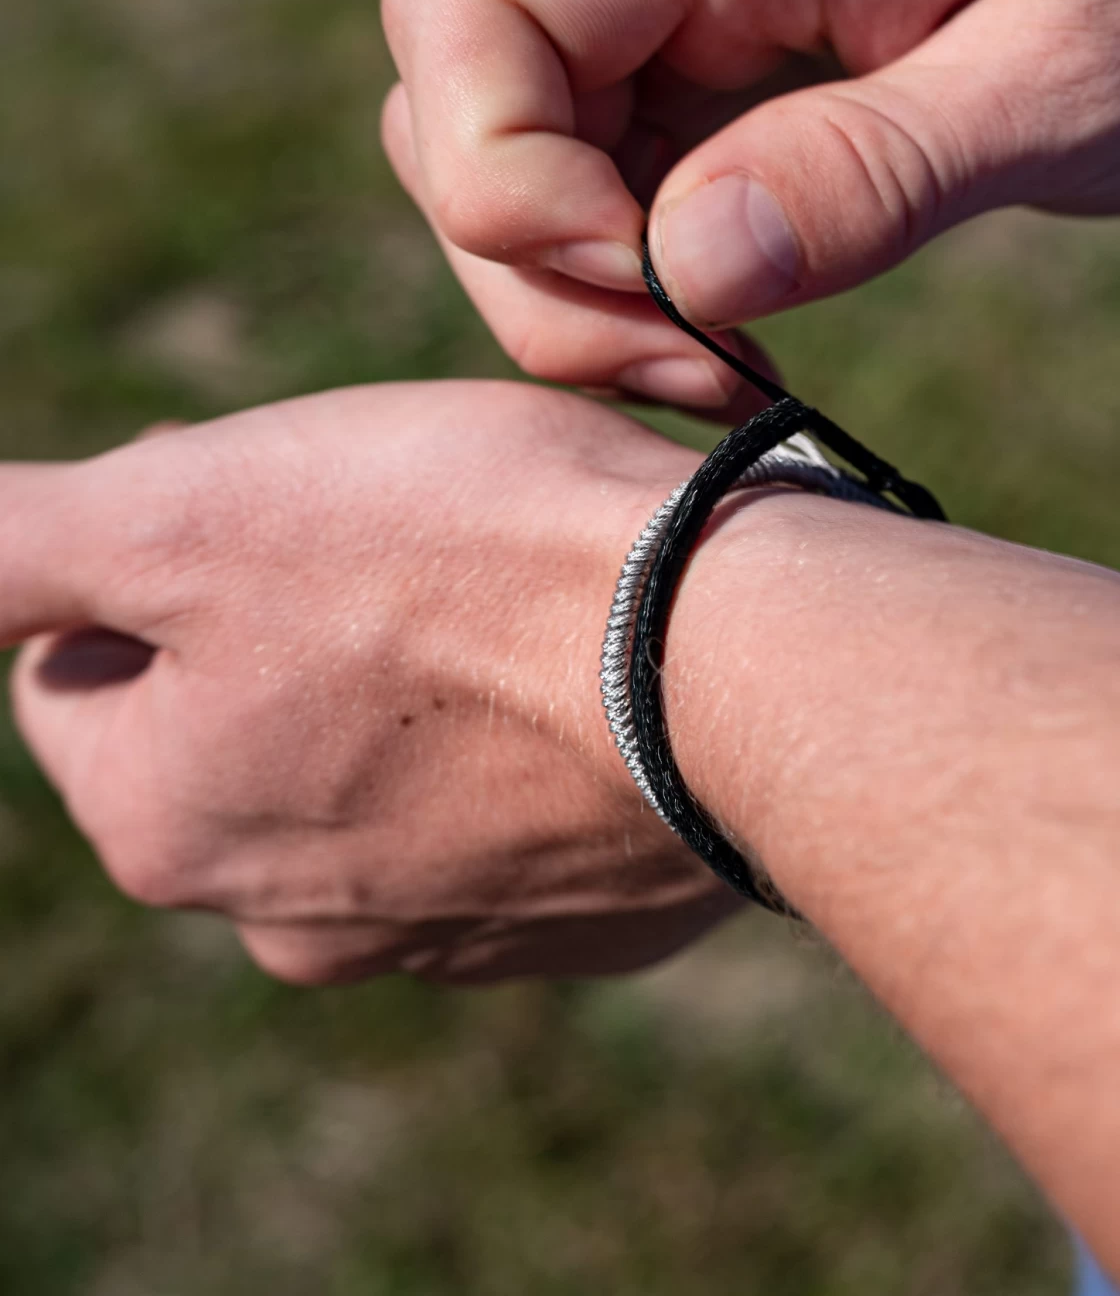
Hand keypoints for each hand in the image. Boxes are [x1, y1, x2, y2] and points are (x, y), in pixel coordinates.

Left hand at [0, 383, 738, 984]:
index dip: (162, 552)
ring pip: (378, 770)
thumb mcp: (192, 509)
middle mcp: (293, 917)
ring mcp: (448, 934)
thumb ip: (10, 551)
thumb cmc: (469, 558)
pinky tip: (585, 678)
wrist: (740, 665)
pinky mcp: (578, 920)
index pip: (79, 673)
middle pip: (237, 723)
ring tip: (512, 596)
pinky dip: (520, 744)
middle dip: (287, 619)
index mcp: (169, 822)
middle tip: (405, 529)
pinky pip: (505, 815)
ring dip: (412, 683)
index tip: (273, 492)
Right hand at [379, 0, 1119, 412]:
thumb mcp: (1078, 79)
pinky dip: (632, 275)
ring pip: (505, 148)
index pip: (471, 8)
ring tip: (723, 365)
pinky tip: (733, 328)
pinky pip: (597, 170)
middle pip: (451, 99)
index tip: (662, 284)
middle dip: (537, 270)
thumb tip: (682, 265)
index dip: (505, 180)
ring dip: (579, 291)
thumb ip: (879, 167)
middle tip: (696, 364)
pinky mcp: (713, 59)